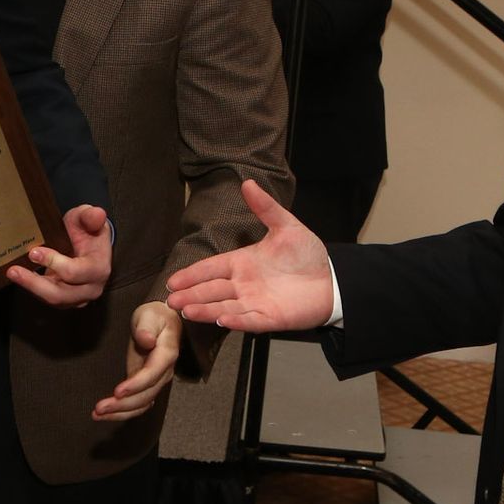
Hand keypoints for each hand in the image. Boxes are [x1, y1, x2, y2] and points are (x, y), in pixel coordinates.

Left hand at [7, 203, 111, 307]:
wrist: (89, 246)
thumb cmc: (87, 231)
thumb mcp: (88, 218)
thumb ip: (91, 216)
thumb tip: (98, 214)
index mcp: (99, 269)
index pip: (74, 271)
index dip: (53, 263)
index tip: (33, 252)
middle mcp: (91, 289)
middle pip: (60, 294)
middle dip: (34, 283)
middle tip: (14, 271)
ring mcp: (78, 298)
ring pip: (51, 299)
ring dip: (30, 287)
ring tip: (12, 273)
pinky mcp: (65, 300)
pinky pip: (46, 298)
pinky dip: (32, 288)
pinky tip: (18, 277)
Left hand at [94, 301, 181, 420]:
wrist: (162, 320)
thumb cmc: (155, 316)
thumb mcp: (149, 316)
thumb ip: (146, 328)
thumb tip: (147, 340)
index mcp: (166, 354)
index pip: (152, 374)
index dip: (136, 385)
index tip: (118, 391)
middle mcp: (163, 372)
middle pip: (146, 395)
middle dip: (123, 404)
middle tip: (99, 408)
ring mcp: (155, 380)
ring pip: (141, 404)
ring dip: (120, 412)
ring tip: (97, 414)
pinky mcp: (145, 384)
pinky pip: (137, 403)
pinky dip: (122, 411)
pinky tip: (105, 413)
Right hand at [164, 179, 333, 331]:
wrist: (332, 280)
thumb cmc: (308, 255)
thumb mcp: (286, 227)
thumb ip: (266, 208)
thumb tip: (248, 183)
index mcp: (243, 262)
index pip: (211, 268)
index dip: (192, 274)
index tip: (173, 281)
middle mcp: (244, 284)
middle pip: (212, 290)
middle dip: (191, 295)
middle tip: (171, 300)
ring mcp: (255, 302)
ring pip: (224, 306)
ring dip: (205, 309)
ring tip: (187, 311)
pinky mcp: (270, 318)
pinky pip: (249, 320)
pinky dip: (236, 320)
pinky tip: (221, 319)